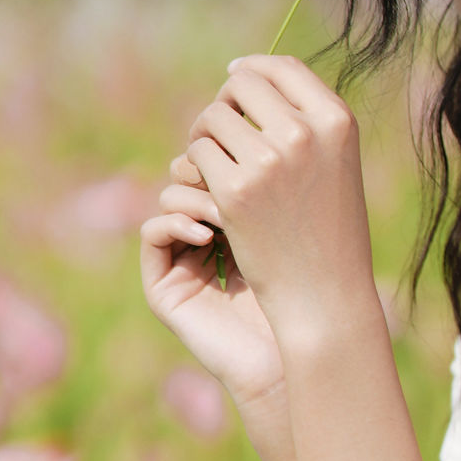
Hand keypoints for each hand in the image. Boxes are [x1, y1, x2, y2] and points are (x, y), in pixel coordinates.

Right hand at [142, 146, 287, 407]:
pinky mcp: (163, 286)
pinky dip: (174, 222)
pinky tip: (207, 232)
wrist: (297, 349)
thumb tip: (272, 111)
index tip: (256, 149)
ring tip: (226, 211)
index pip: (222, 160)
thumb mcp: (295, 218)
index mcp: (237, 217)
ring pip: (171, 196)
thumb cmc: (309, 286)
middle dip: (213, 166)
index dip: (231, 147)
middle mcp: (206, 235)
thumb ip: (282, 175)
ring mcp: (182, 260)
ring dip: (198, 194)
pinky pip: (152, 232)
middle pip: (191, 171)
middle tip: (237, 172)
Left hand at [176, 57, 379, 353]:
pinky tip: (208, 189)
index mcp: (337, 121)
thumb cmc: (330, 231)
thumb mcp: (334, 164)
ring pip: (212, 117)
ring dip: (205, 136)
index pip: (283, 68)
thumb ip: (304, 121)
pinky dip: (195, 168)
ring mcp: (268, 161)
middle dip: (225, 102)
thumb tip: (248, 74)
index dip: (253, 68)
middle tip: (221, 130)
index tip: (234, 76)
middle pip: (242, 83)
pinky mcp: (234, 192)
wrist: (325, 294)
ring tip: (214, 164)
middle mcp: (305, 133)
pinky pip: (197, 154)